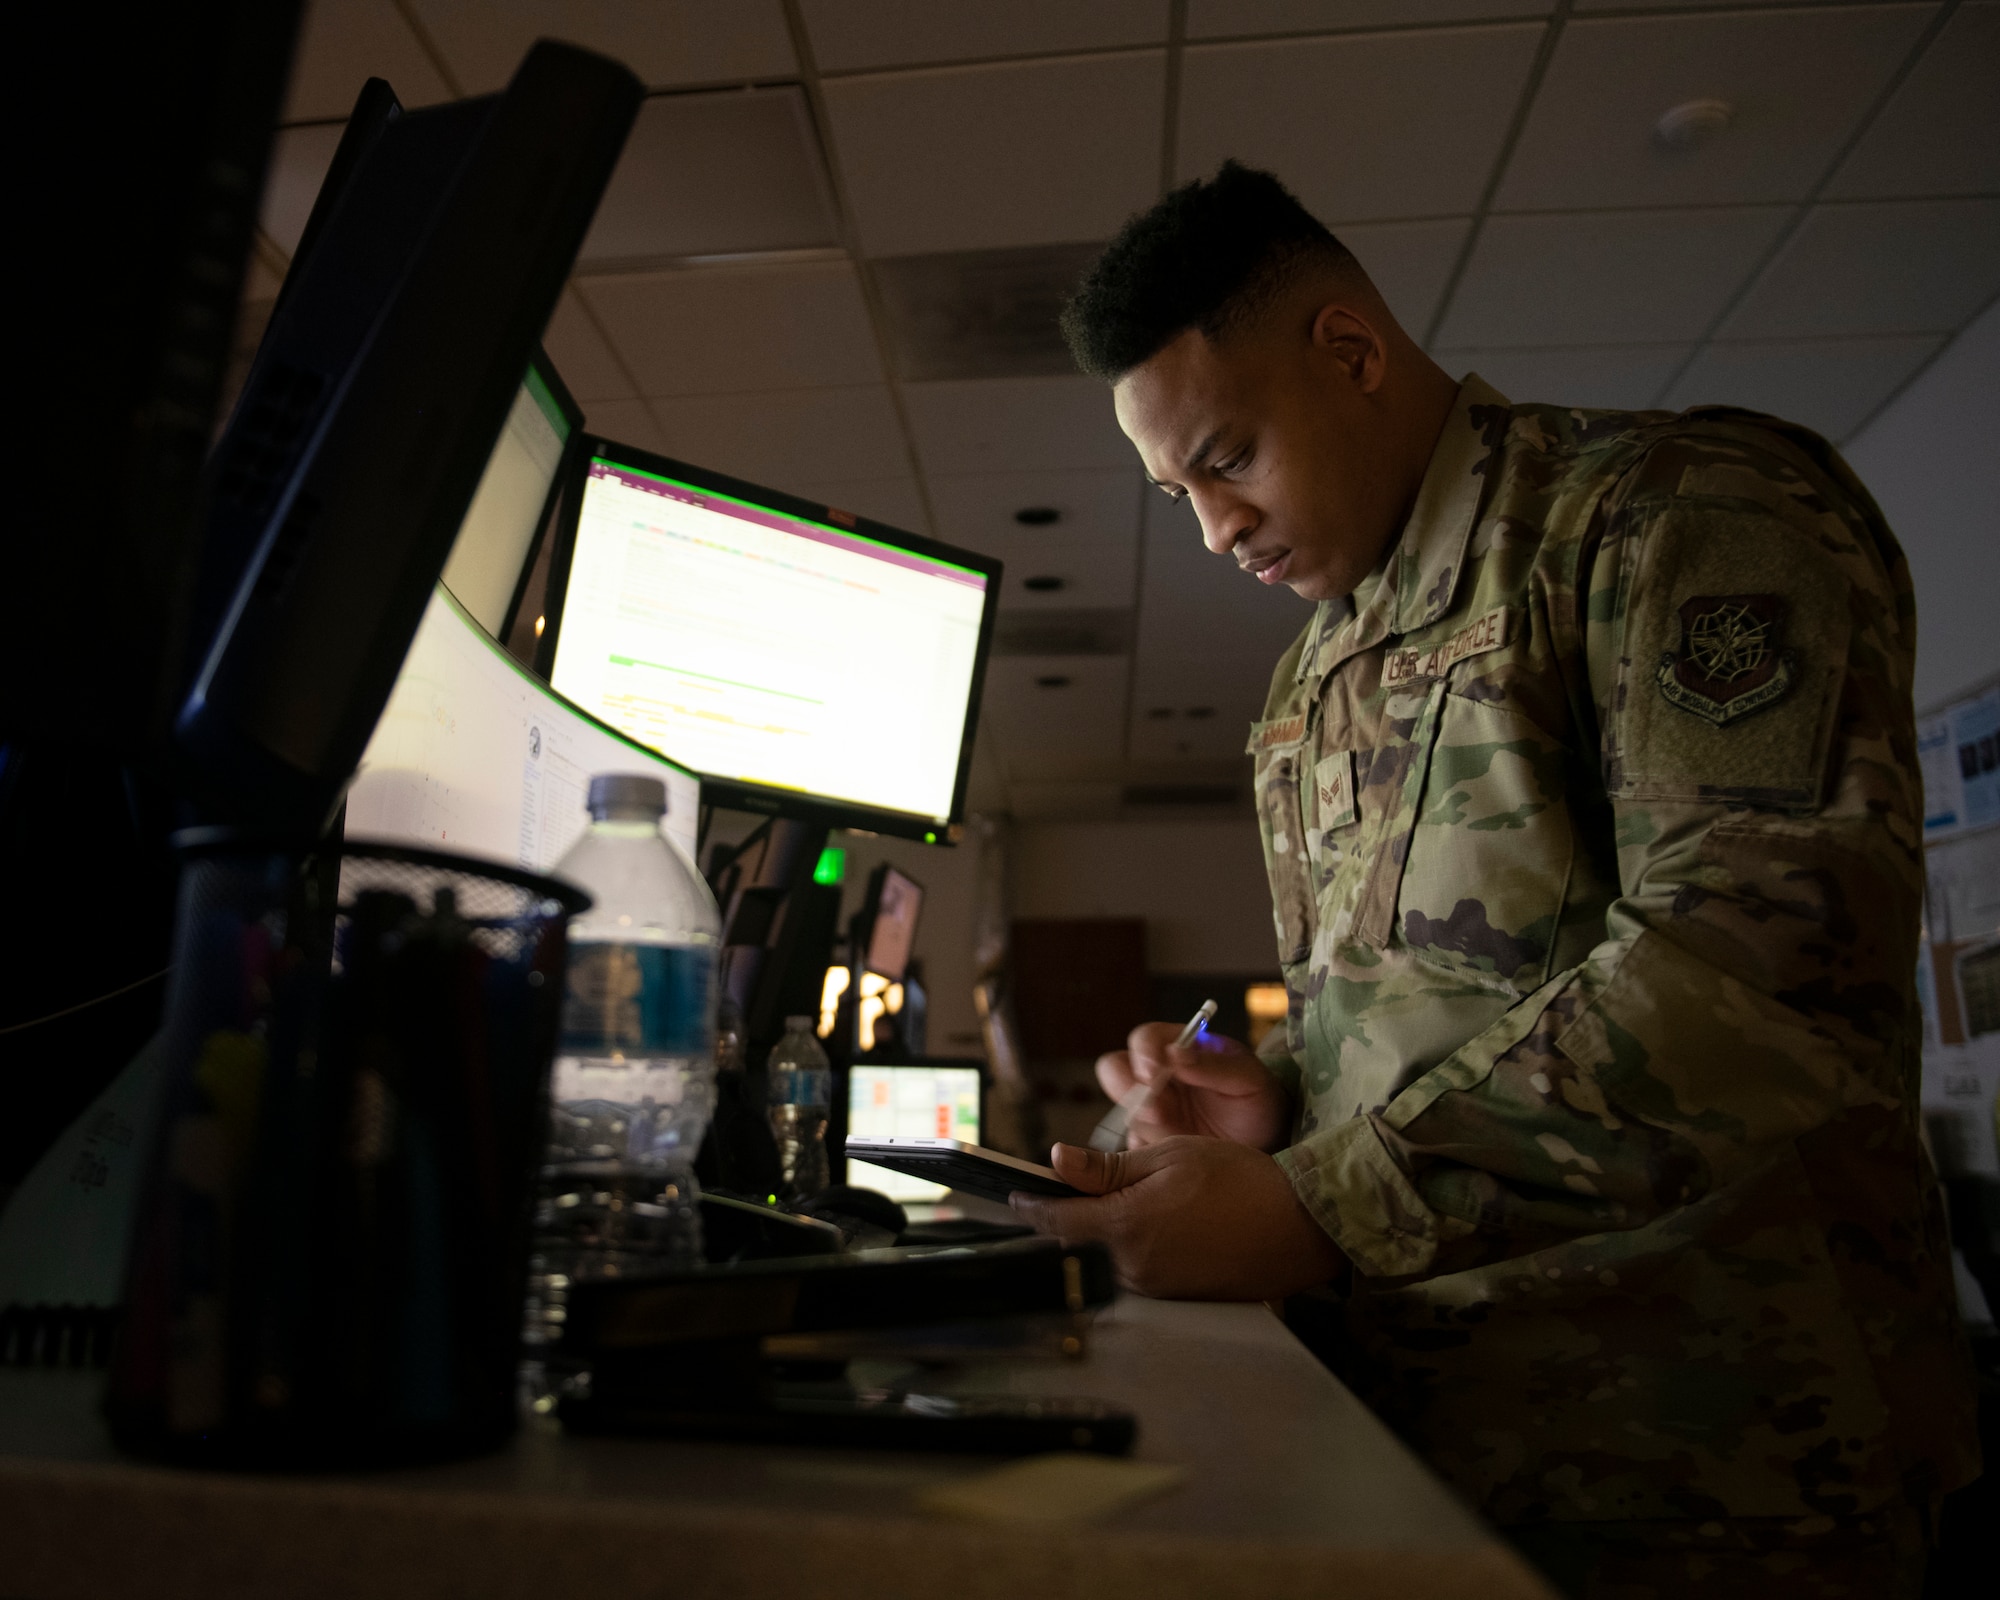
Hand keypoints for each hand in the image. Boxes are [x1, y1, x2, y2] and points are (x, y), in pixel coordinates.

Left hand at [1010, 1138, 1344, 1300]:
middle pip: (1071, 1247)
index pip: (1054, 1221)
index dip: (1030, 1205)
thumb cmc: (1239, 1180)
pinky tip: (1134, 1231)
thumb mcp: (1170, 1156)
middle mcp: (1132, 1267)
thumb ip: (1107, 1166)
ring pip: (1097, 1264)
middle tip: (1050, 1196)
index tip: (1015, 1193)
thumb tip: (1056, 1161)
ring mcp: (1153, 1290)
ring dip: (1087, 1239)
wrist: (1299, 1226)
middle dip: (1057, 1222)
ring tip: (1094, 1208)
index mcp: (1125, 1227)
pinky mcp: (1173, 1300)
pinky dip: (1118, 1254)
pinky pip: (1128, 1277)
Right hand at [1096, 1022, 1290, 1150]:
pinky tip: (1168, 1159)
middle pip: (1116, 1068)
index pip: (1145, 1039)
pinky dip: (1142, 1152)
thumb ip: (1214, 1065)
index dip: (1143, 1053)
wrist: (1267, 1144)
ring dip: (1137, 1121)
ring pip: (1121, 1108)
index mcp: (1179, 1047)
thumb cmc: (1258, 1100)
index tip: (1153, 1073)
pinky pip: (1131, 1145)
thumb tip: (1174, 1054)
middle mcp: (1157, 1076)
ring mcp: (1150, 1109)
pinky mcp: (1150, 1141)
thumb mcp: (1247, 1078)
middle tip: (1154, 1112)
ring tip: (1167, 1134)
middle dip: (1127, 1088)